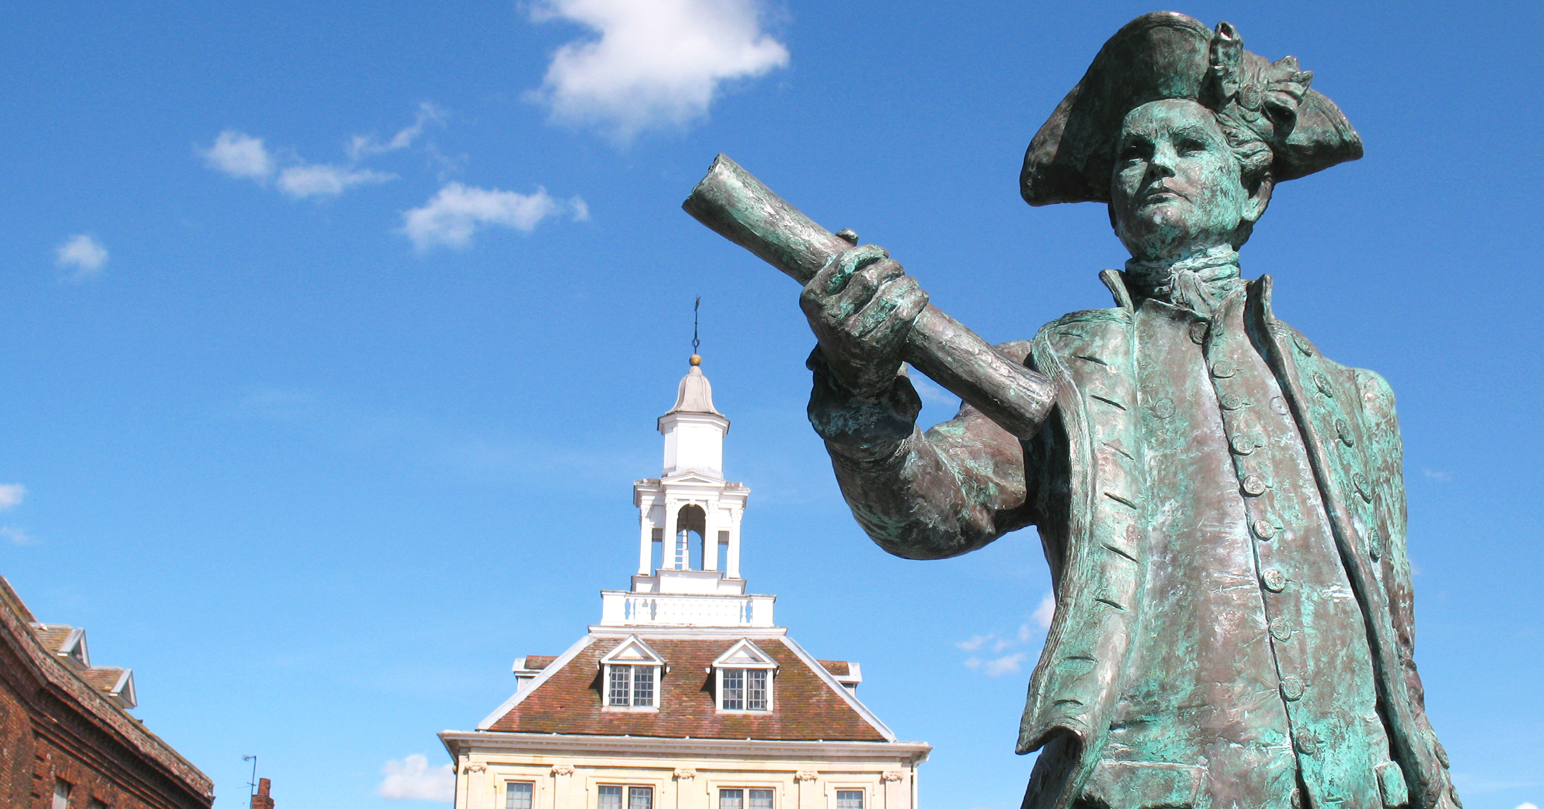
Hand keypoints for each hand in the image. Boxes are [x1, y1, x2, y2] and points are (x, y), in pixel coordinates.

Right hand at [799, 244, 927, 396]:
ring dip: (907, 283)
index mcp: (811, 299)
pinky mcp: (873, 348)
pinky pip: (902, 315)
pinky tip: (920, 296)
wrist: (851, 374)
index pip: (844, 262)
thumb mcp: (830, 296)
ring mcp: (850, 334)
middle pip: (869, 277)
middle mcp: (827, 317)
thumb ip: (837, 261)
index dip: (869, 252)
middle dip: (891, 267)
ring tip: (911, 282)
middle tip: (899, 269)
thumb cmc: (843, 323)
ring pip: (889, 294)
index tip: (882, 253)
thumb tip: (850, 233)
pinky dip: (916, 300)